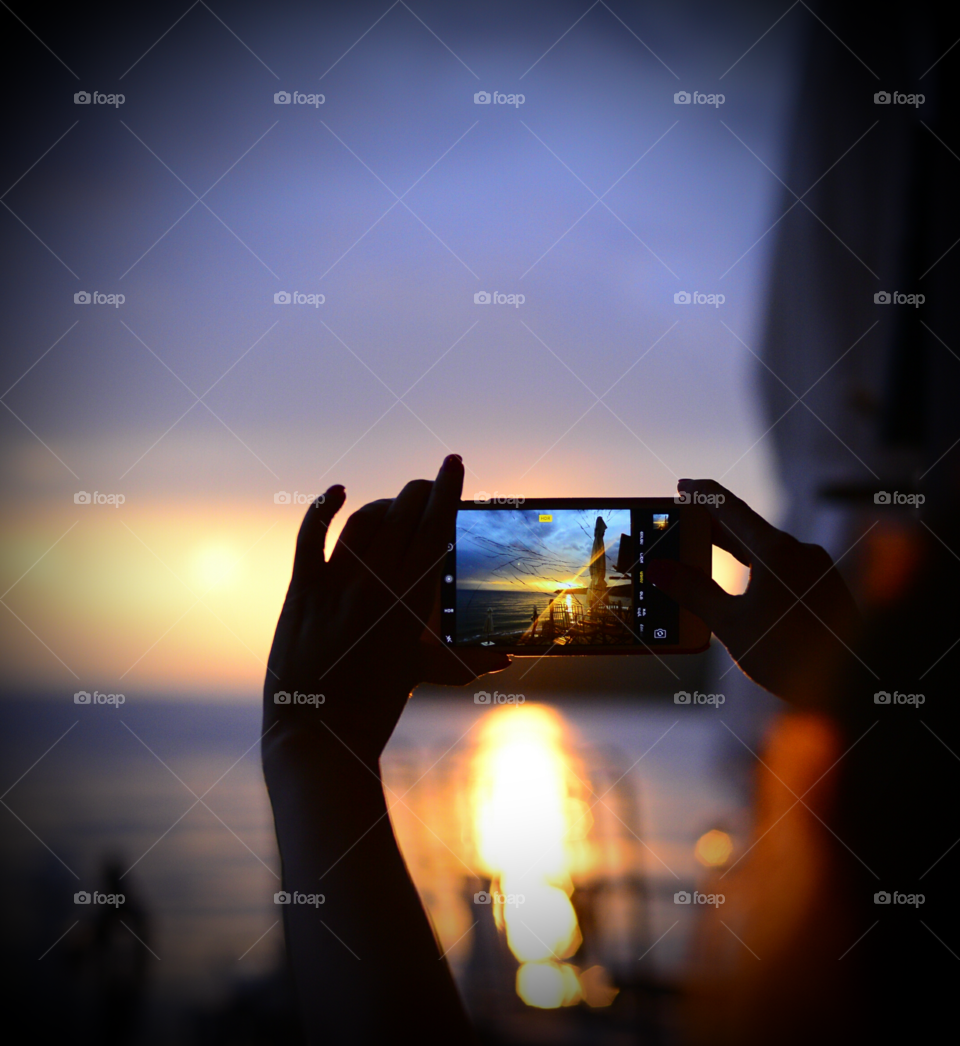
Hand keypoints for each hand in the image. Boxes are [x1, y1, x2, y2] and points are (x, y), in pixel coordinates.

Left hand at [262, 455, 508, 770]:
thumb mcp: (421, 674)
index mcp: (412, 604)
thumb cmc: (374, 709)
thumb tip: (508, 659)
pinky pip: (310, 536)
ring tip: (396, 506)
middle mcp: (377, 587)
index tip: (454, 463)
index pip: (435, 530)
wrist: (317, 737)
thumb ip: (465, 658)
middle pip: (403, 515)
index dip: (447, 490)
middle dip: (421, 490)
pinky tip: (336, 492)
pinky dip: (323, 507)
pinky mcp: (303, 592)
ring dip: (384, 504)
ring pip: (365, 520)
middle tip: (430, 483)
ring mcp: (337, 587)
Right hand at [646, 479, 861, 706]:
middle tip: (680, 528)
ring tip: (701, 559)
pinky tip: (737, 588)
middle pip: (746, 529)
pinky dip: (752, 570)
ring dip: (731, 552)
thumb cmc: (791, 655)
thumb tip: (660, 570)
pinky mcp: (822, 591)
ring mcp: (815, 570)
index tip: (681, 486)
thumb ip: (693, 592)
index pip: (729, 507)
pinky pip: (780, 570)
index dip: (700, 495)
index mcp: (776, 550)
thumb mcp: (732, 623)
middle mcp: (799, 552)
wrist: (851, 684)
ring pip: (764, 551)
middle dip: (710, 528)